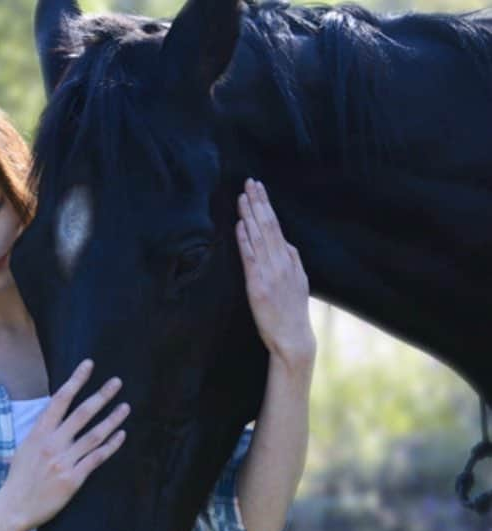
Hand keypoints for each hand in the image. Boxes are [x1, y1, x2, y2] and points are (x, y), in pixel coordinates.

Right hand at [0, 359, 129, 530]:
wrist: (14, 507)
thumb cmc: (19, 477)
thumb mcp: (26, 447)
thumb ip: (43, 432)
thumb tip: (57, 416)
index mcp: (39, 433)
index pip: (60, 400)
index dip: (76, 381)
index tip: (89, 365)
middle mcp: (53, 444)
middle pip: (82, 413)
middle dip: (101, 396)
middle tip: (117, 382)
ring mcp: (64, 461)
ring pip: (94, 435)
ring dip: (112, 419)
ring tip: (125, 406)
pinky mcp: (73, 479)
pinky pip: (96, 458)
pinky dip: (110, 446)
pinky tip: (121, 435)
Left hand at [236, 178, 315, 366]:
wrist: (292, 337)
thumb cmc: (292, 311)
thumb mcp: (299, 282)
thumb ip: (292, 261)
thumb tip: (285, 243)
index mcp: (290, 260)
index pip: (277, 225)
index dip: (266, 205)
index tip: (259, 188)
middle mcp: (281, 263)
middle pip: (269, 225)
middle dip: (258, 202)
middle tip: (249, 182)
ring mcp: (270, 273)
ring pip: (259, 237)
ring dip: (250, 215)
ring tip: (242, 196)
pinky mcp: (257, 285)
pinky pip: (250, 258)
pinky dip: (245, 239)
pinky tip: (240, 225)